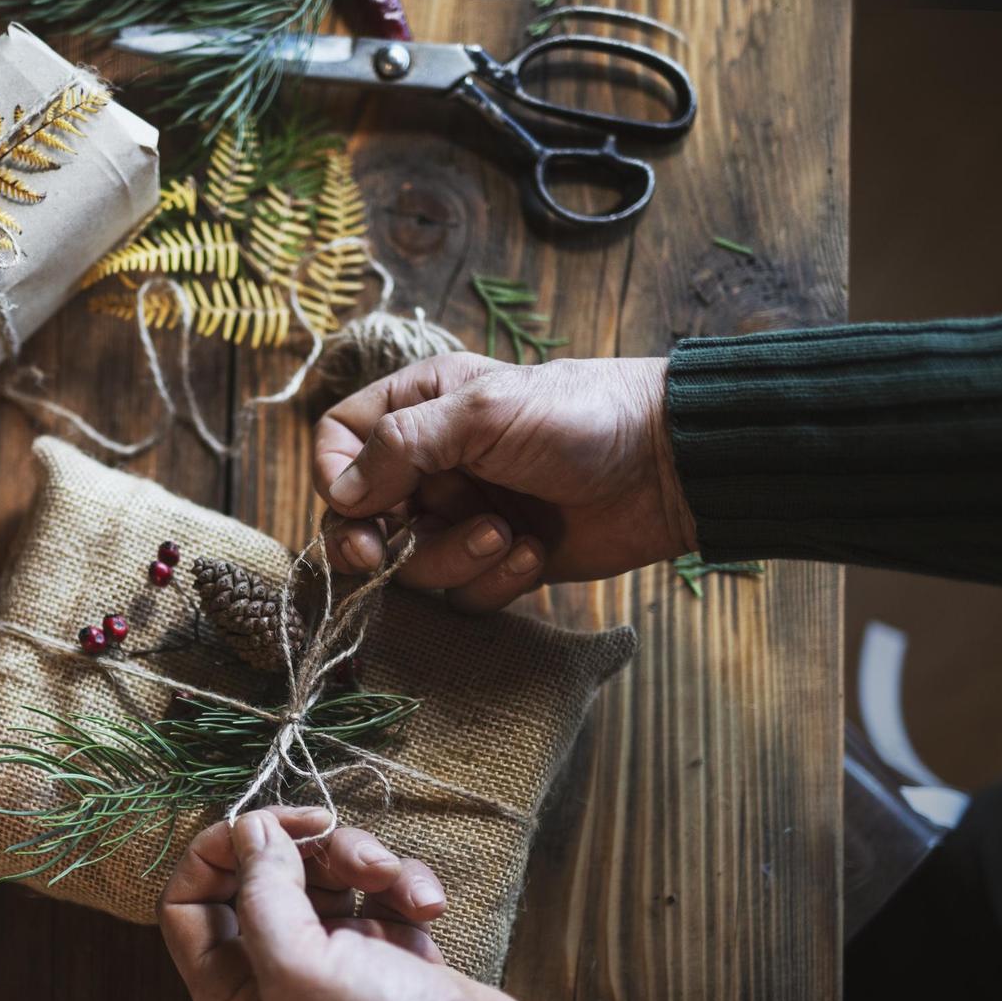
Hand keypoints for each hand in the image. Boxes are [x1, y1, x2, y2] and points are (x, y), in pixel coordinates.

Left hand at [158, 807, 551, 1000]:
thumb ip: (262, 890)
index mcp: (232, 986)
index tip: (260, 824)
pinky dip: (403, 884)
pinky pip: (379, 887)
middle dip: (301, 846)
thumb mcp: (298, 964)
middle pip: (262, 873)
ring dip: (360, 859)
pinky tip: (425, 907)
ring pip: (325, 871)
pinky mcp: (384, 943)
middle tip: (329, 827)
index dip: (214, 853)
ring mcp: (332, 954)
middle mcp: (275, 968)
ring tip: (389, 879)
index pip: (188, 903)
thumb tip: (250, 828)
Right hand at [312, 353, 694, 611]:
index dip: (334, 476)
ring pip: (412, 564)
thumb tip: (342, 495)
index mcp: (420, 406)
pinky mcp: (499, 561)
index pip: (339, 441)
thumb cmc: (577, 416)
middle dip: (372, 542)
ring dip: (453, 556)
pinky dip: (495, 580)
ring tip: (505, 533)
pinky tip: (534, 554)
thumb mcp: (482, 413)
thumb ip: (401, 446)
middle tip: (380, 556)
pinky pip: (465, 593)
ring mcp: (463, 515)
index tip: (356, 505)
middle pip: (360, 517)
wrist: (667, 466)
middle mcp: (432, 462)